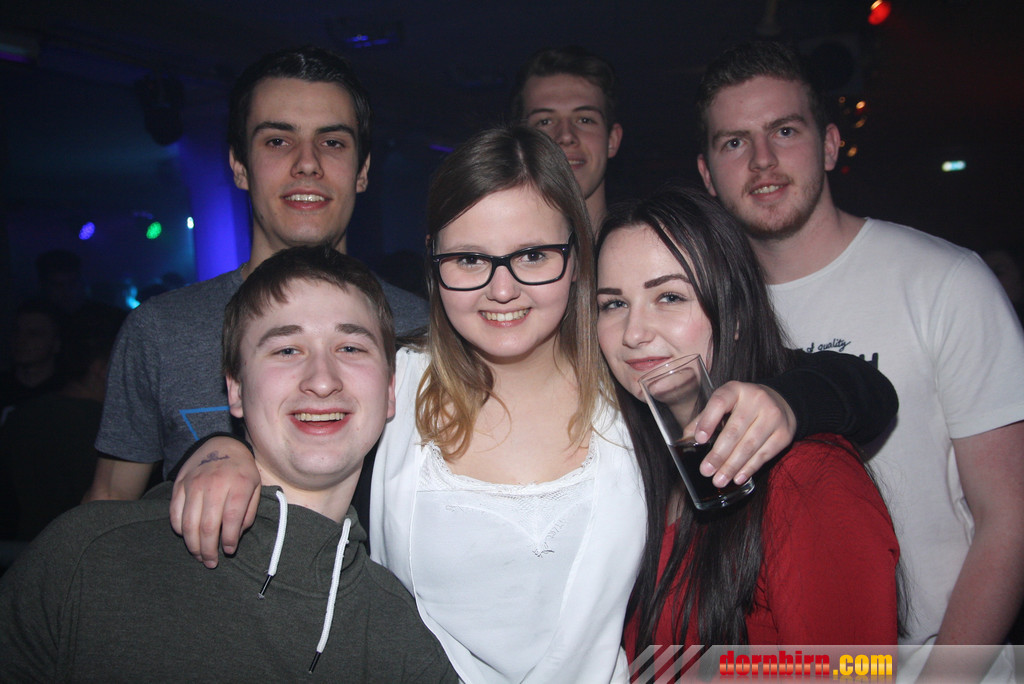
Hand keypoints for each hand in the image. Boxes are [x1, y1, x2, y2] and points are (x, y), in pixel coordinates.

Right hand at [169, 436, 260, 567]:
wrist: (222, 446)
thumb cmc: (242, 472)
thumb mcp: (256, 487)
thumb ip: (249, 513)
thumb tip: (235, 537)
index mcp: (239, 485)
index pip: (232, 519)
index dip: (230, 540)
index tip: (229, 551)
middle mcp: (215, 485)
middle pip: (208, 526)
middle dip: (209, 550)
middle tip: (211, 562)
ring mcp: (194, 484)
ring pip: (189, 523)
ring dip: (192, 545)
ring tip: (199, 556)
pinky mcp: (179, 485)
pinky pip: (175, 513)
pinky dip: (179, 529)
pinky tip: (187, 537)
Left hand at [690, 381, 796, 487]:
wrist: (781, 402)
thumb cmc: (744, 406)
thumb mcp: (725, 404)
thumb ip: (705, 419)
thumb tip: (685, 439)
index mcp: (735, 390)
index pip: (719, 402)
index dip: (708, 421)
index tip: (699, 440)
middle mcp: (756, 400)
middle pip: (734, 430)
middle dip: (718, 454)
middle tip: (705, 471)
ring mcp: (773, 416)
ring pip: (749, 445)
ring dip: (732, 466)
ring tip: (719, 480)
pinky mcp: (784, 433)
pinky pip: (764, 454)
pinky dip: (749, 468)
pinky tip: (737, 477)